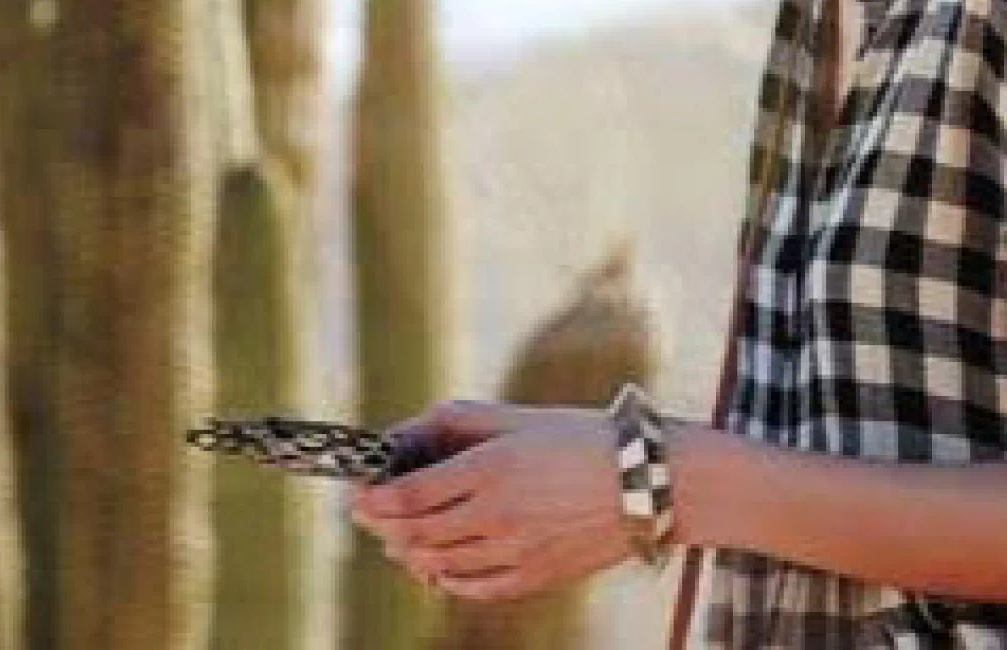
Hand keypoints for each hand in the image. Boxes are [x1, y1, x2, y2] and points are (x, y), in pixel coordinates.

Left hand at [344, 398, 633, 600]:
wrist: (648, 481)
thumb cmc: (580, 438)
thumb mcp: (517, 417)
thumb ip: (457, 421)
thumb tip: (403, 433)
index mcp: (490, 469)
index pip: (409, 496)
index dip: (374, 498)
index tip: (359, 494)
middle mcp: (498, 515)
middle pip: (416, 533)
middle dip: (382, 526)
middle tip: (370, 515)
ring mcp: (516, 552)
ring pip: (438, 565)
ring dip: (407, 553)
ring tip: (398, 539)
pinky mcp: (535, 577)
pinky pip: (474, 588)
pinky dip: (445, 579)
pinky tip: (438, 565)